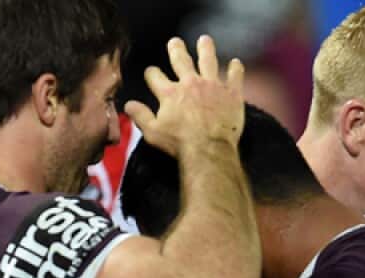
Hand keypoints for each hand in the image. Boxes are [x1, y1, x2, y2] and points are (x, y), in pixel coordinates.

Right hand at [125, 35, 245, 155]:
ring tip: (205, 40)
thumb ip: (140, 116)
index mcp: (169, 93)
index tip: (151, 74)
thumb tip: (128, 105)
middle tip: (175, 42)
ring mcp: (212, 86)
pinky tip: (236, 63)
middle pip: (180, 60)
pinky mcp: (231, 94)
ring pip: (208, 60)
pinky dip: (236, 68)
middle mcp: (190, 84)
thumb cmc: (180, 143)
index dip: (151, 73)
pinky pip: (235, 76)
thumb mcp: (153, 133)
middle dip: (176, 50)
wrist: (209, 150)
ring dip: (206, 49)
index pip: (154, 75)